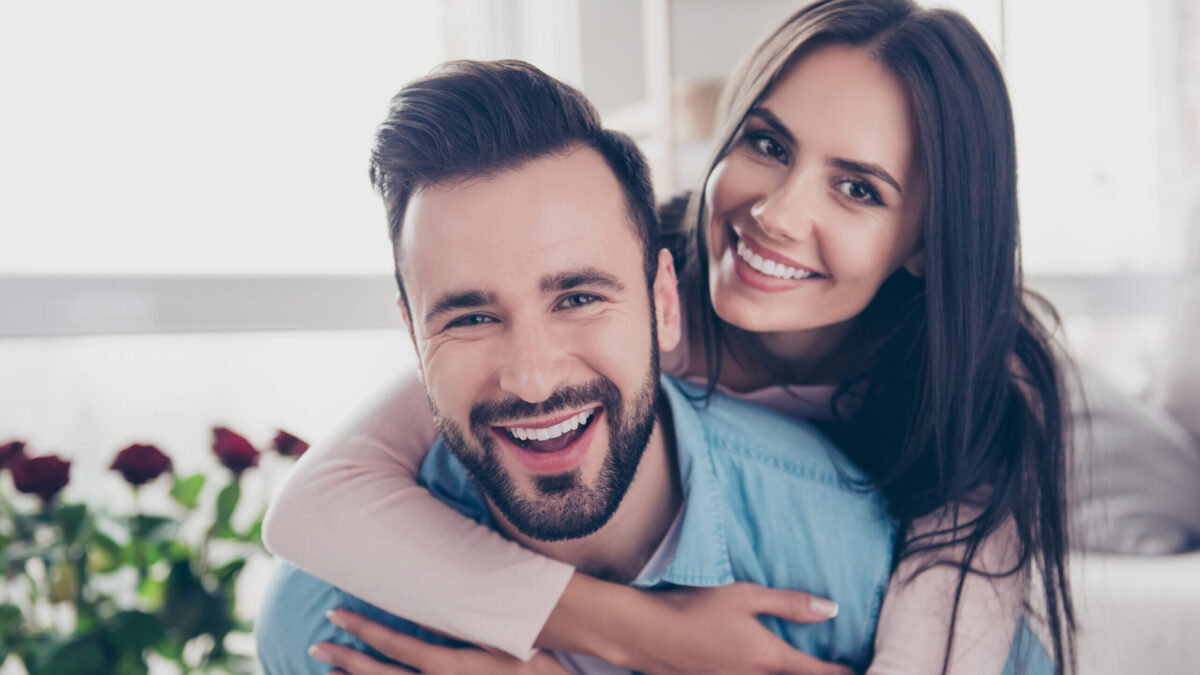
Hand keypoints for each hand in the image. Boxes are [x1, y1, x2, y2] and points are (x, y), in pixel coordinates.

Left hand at [309, 609, 570, 674]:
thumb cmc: (539, 674)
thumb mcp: (511, 645)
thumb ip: (472, 625)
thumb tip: (434, 606)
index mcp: (451, 667)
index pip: (396, 645)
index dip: (364, 630)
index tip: (338, 614)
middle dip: (346, 659)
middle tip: (318, 644)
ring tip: (329, 668)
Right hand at [540, 575, 852, 674]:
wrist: (645, 634)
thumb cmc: (695, 608)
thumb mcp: (744, 596)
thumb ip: (789, 604)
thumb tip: (831, 610)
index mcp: (767, 658)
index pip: (815, 672)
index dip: (838, 673)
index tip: (856, 670)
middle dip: (812, 673)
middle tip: (828, 665)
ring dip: (783, 673)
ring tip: (793, 663)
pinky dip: (758, 672)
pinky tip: (751, 660)